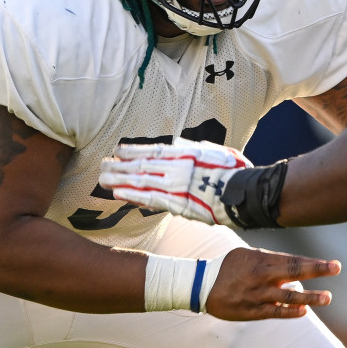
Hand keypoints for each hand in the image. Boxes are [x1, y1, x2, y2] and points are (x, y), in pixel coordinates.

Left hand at [99, 139, 250, 224]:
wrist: (244, 193)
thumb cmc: (234, 172)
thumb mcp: (215, 151)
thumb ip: (193, 148)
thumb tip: (177, 143)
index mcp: (185, 154)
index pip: (152, 151)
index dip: (133, 150)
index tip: (117, 149)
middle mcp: (175, 169)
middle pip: (141, 166)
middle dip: (120, 166)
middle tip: (102, 165)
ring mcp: (174, 187)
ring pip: (141, 182)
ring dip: (120, 180)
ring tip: (103, 179)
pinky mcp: (177, 205)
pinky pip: (150, 200)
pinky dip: (133, 196)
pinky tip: (118, 194)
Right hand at [206, 247, 338, 320]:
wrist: (201, 286)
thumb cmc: (226, 268)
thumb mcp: (245, 255)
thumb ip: (269, 260)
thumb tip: (293, 268)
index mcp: (259, 260)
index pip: (292, 260)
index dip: (314, 263)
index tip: (333, 265)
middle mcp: (260, 276)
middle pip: (293, 272)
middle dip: (317, 270)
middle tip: (336, 268)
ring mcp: (257, 294)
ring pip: (288, 295)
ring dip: (309, 297)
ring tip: (327, 297)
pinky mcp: (251, 311)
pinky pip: (275, 312)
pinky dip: (290, 312)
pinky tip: (304, 311)